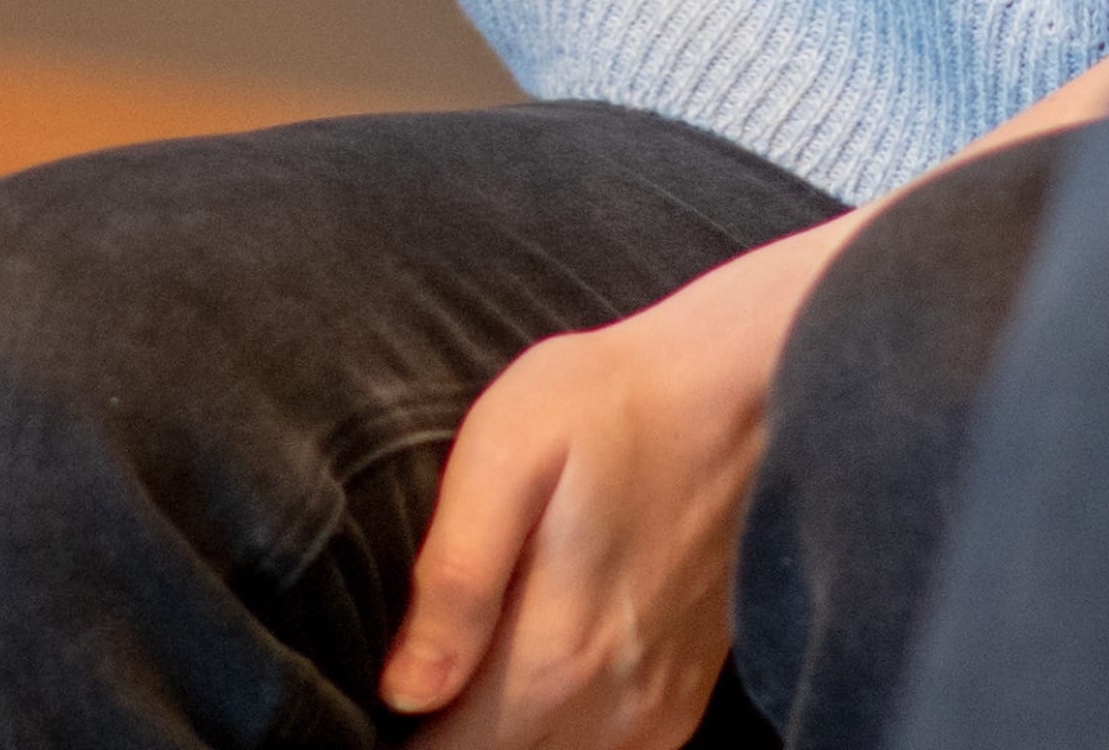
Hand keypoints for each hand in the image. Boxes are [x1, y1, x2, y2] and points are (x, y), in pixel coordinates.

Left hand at [379, 225, 846, 748]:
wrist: (744, 393)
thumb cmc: (611, 403)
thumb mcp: (507, 452)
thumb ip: (456, 579)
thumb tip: (403, 690)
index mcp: (556, 652)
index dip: (402, 736)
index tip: (364, 700)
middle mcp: (613, 705)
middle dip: (446, 736)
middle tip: (413, 668)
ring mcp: (656, 709)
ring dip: (503, 739)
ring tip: (460, 676)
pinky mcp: (683, 696)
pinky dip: (562, 740)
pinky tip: (529, 689)